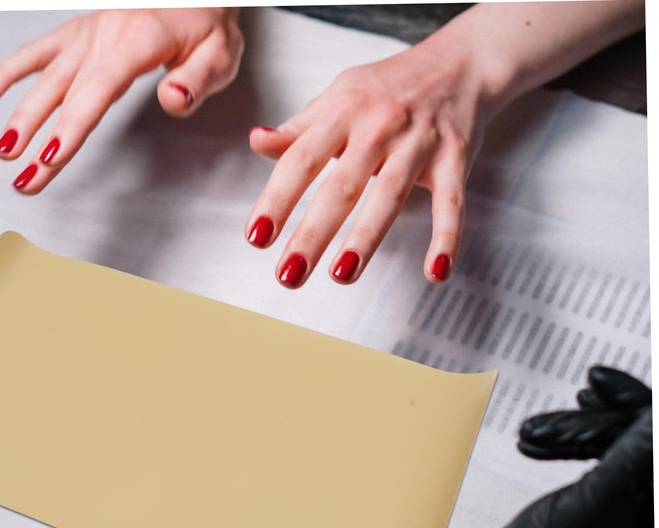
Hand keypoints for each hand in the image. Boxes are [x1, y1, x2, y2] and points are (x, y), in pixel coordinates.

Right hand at [0, 9, 243, 193]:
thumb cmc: (208, 24)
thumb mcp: (219, 54)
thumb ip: (196, 80)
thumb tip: (174, 98)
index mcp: (138, 41)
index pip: (98, 91)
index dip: (71, 126)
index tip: (50, 155)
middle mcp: (104, 35)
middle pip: (65, 94)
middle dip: (39, 138)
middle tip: (25, 176)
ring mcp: (87, 34)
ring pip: (44, 77)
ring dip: (19, 114)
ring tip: (3, 150)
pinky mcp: (78, 35)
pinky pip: (36, 52)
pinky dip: (7, 71)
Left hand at [244, 39, 490, 288]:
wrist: (461, 62)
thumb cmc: (391, 88)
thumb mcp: (339, 98)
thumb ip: (299, 129)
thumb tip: (257, 142)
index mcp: (343, 112)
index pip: (301, 160)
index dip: (276, 199)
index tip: (257, 236)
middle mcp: (379, 126)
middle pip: (341, 186)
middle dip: (313, 233)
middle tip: (289, 273)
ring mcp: (419, 142)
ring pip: (389, 195)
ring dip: (365, 239)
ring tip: (341, 275)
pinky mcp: (454, 158)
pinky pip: (451, 203)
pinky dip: (446, 238)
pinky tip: (436, 271)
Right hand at [417, 372, 653, 527]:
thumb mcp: (591, 510)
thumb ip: (630, 460)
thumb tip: (654, 415)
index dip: (642, 409)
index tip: (604, 384)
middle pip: (650, 441)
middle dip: (608, 419)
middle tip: (577, 398)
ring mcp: (643, 512)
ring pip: (627, 443)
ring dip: (581, 430)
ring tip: (537, 432)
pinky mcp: (616, 504)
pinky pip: (607, 456)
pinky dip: (573, 443)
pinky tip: (544, 436)